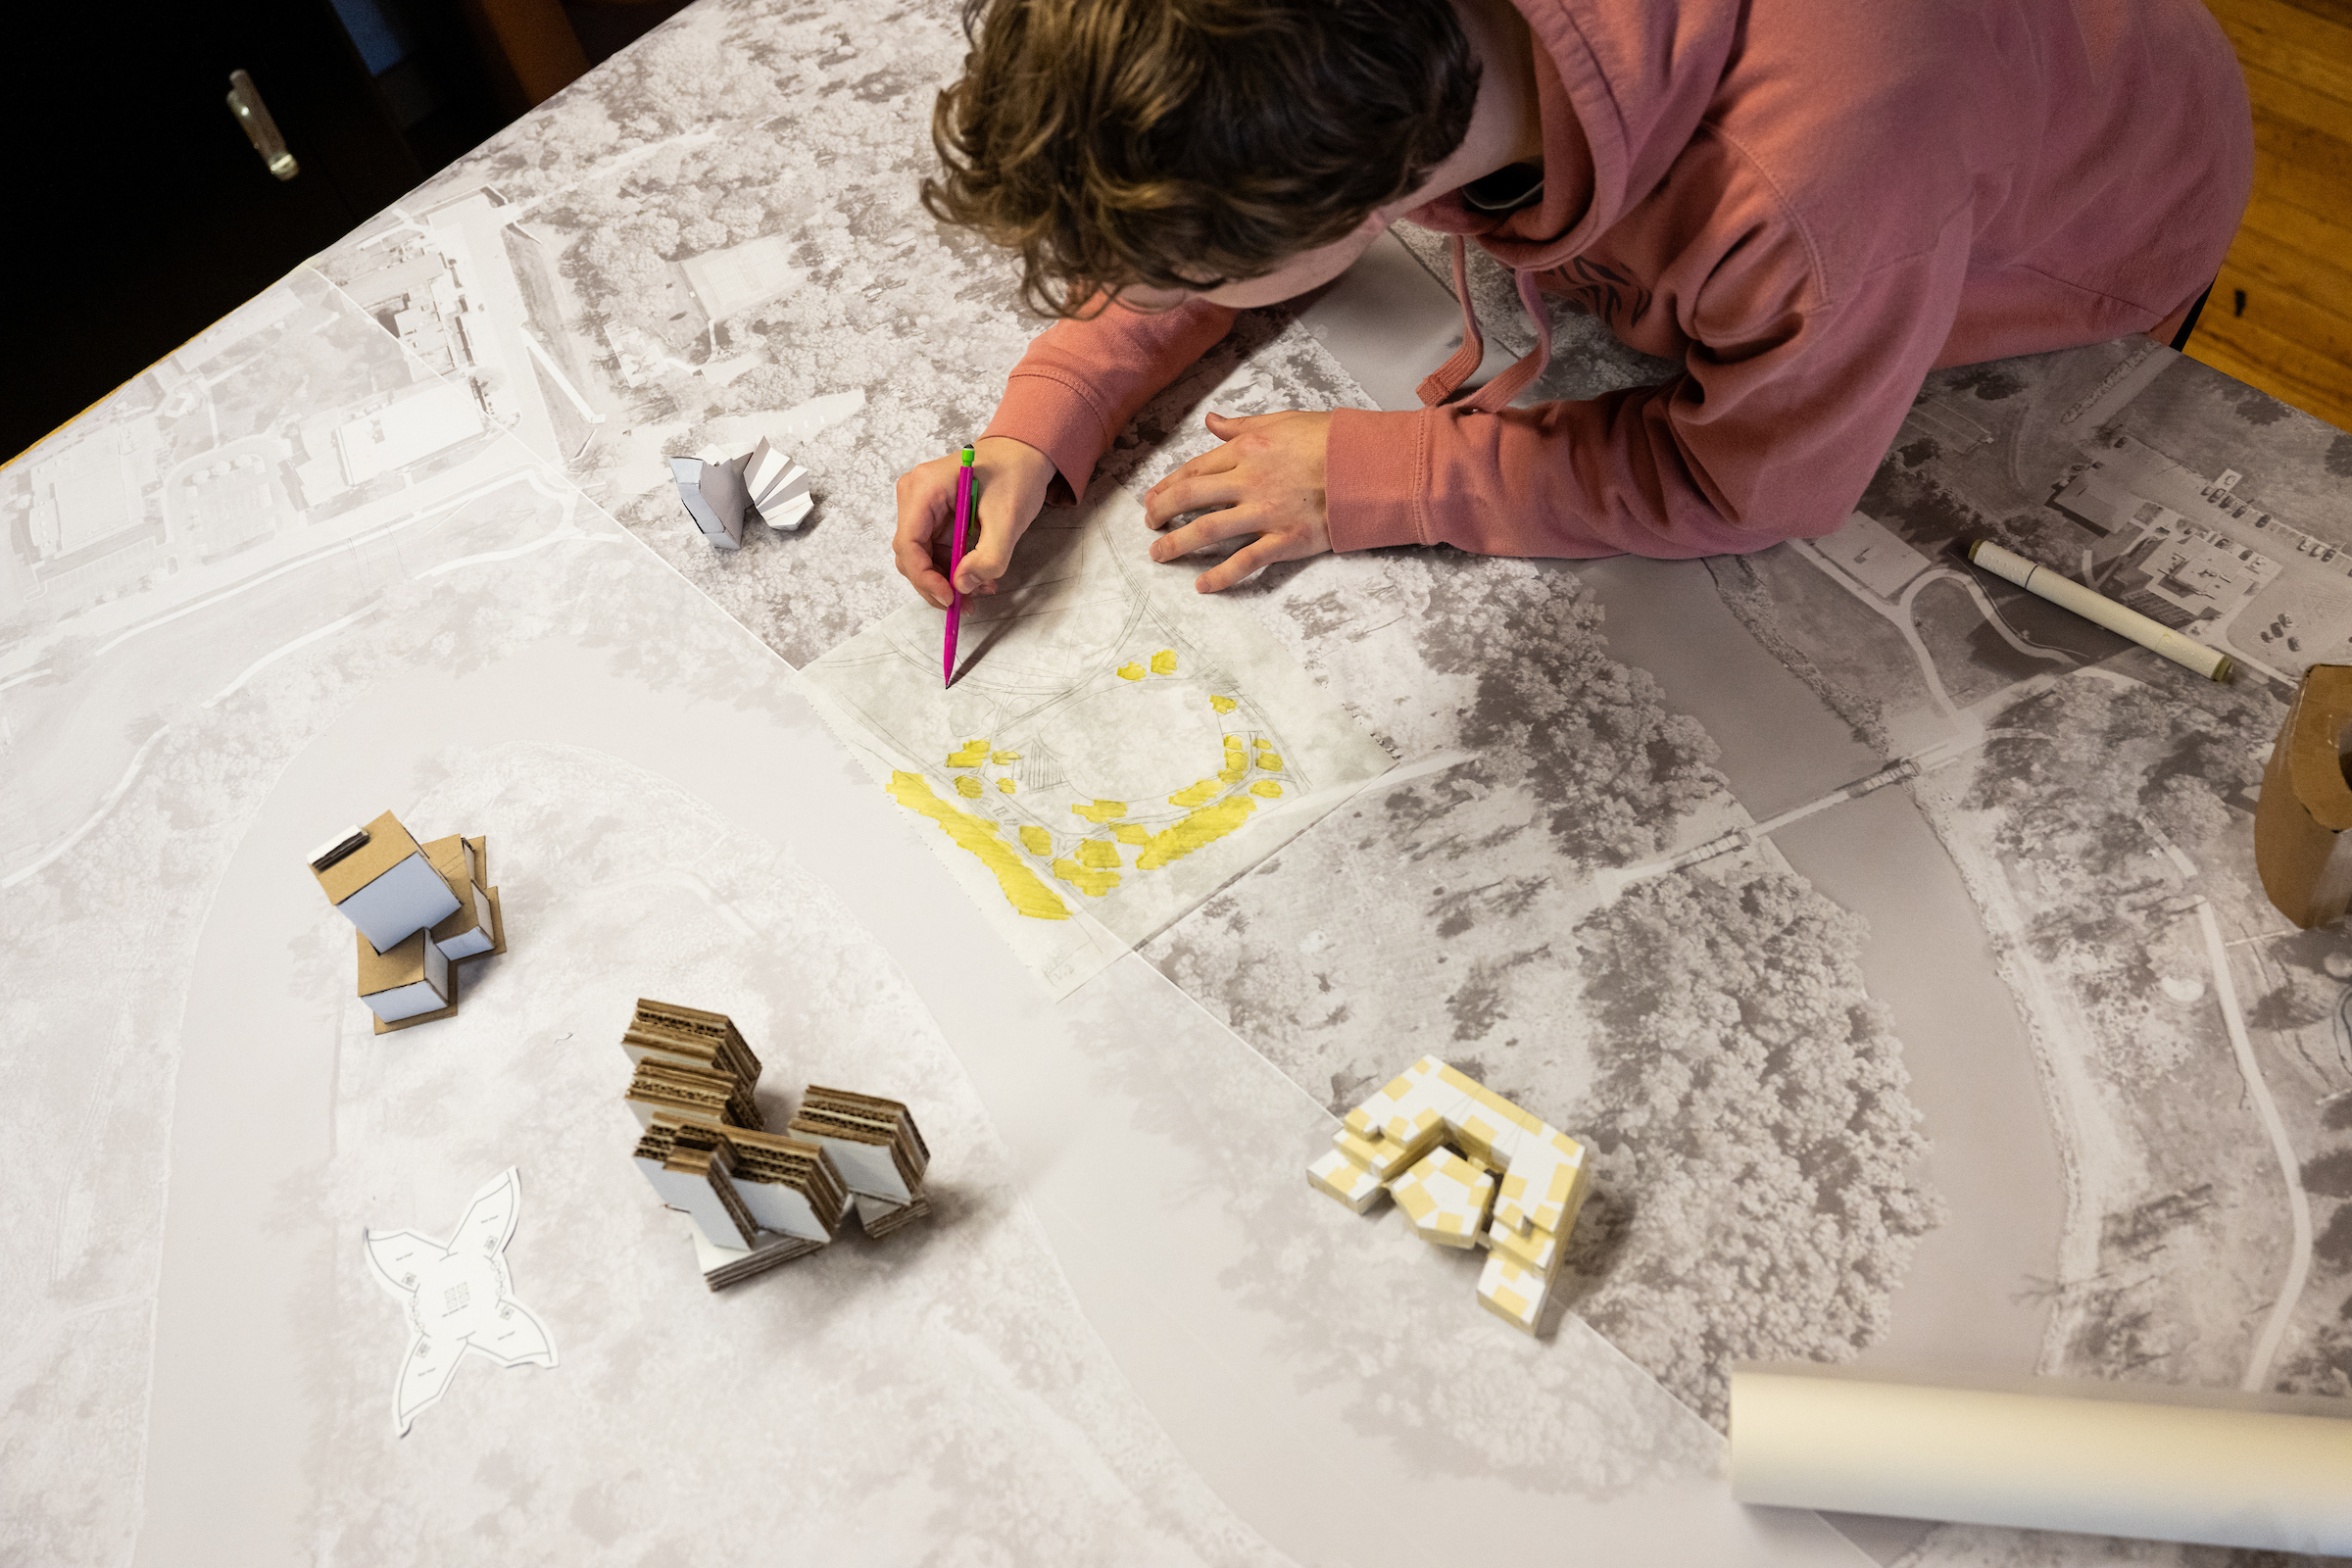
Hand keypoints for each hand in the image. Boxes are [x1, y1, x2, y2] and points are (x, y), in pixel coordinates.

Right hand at [891, 437, 1056, 608]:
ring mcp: (921, 505)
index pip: (908, 543)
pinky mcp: (932, 515)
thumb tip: (962, 586)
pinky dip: (953, 567)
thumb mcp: (1009, 519)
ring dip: (947, 579)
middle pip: (911, 554)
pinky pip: (934, 550)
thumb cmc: (1016, 475)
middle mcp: (915, 495)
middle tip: (966, 604)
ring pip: (921, 556)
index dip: (925, 577)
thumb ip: (988, 557)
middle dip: (937, 583)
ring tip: (980, 589)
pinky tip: (977, 577)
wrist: (1023, 454)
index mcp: (925, 488)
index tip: (950, 597)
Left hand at [1143, 410, 1332, 592]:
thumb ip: (1242, 426)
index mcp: (1247, 451)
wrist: (1371, 465)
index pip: (1194, 470)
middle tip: (1150, 526)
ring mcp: (1266, 513)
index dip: (1167, 486)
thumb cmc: (1332, 441)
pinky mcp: (1286, 540)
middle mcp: (1249, 482)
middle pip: (1191, 498)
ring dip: (1177, 545)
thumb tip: (1212, 421)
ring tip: (1159, 555)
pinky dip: (1221, 576)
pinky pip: (1245, 561)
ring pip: (1208, 530)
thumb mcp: (1283, 421)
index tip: (1153, 498)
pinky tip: (1202, 585)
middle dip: (1162, 513)